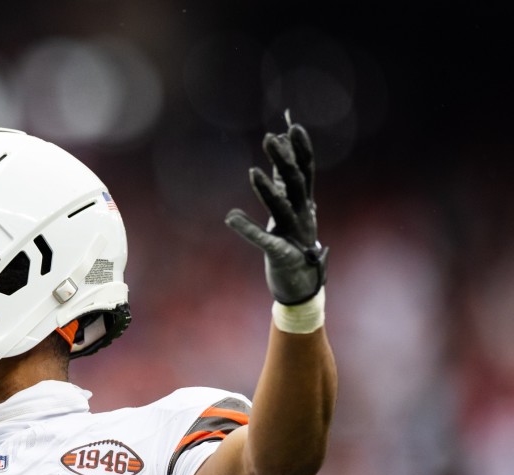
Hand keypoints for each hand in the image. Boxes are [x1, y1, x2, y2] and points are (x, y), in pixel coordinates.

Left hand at [225, 116, 326, 304]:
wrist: (302, 283)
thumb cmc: (293, 243)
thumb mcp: (289, 209)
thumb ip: (283, 184)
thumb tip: (280, 157)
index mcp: (304, 203)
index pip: (306, 171)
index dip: (301, 150)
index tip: (294, 127)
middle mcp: (302, 215)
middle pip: (294, 182)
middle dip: (283, 159)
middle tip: (270, 138)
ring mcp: (293, 234)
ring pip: (281, 208)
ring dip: (267, 190)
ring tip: (253, 172)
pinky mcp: (280, 254)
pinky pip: (263, 240)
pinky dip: (248, 229)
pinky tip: (231, 218)